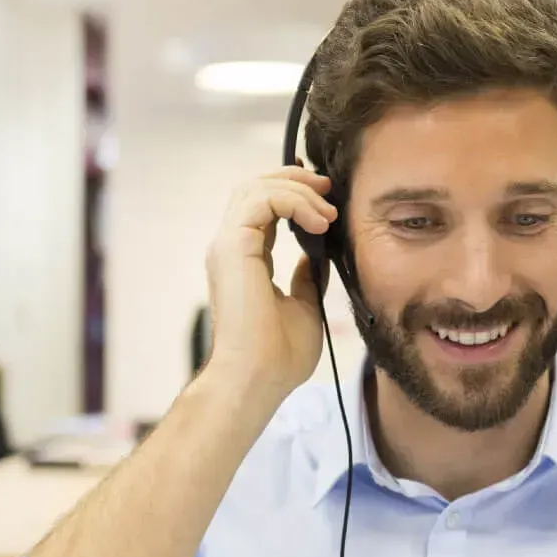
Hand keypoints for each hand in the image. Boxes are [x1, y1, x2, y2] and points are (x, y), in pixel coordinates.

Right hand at [203, 165, 338, 403]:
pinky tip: (319, 222)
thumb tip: (318, 254)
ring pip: (256, 187)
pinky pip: (261, 200)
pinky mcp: (233, 247)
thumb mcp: (305, 306)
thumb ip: (307, 276)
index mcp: (245, 259)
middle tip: (328, 186)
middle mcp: (232, 247)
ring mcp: (228, 245)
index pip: (264, 208)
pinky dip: (293, 202)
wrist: (258, 378)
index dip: (293, 192)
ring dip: (298, 191)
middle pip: (254, 187)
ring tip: (328, 213)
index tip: (326, 195)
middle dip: (294, 178)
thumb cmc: (279, 355)